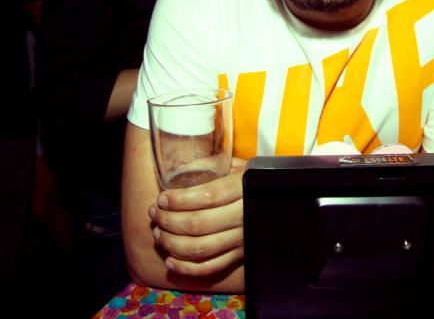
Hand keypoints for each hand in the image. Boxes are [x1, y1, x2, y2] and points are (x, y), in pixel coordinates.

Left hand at [148, 158, 245, 276]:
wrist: (278, 198)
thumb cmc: (250, 179)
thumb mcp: (236, 165)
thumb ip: (210, 165)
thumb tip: (178, 168)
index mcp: (242, 189)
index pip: (207, 198)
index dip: (180, 200)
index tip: (162, 198)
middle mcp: (243, 216)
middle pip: (198, 225)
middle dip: (168, 221)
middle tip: (154, 213)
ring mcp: (241, 239)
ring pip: (200, 249)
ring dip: (172, 243)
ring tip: (158, 232)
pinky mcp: (239, 256)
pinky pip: (210, 268)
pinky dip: (187, 268)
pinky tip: (170, 260)